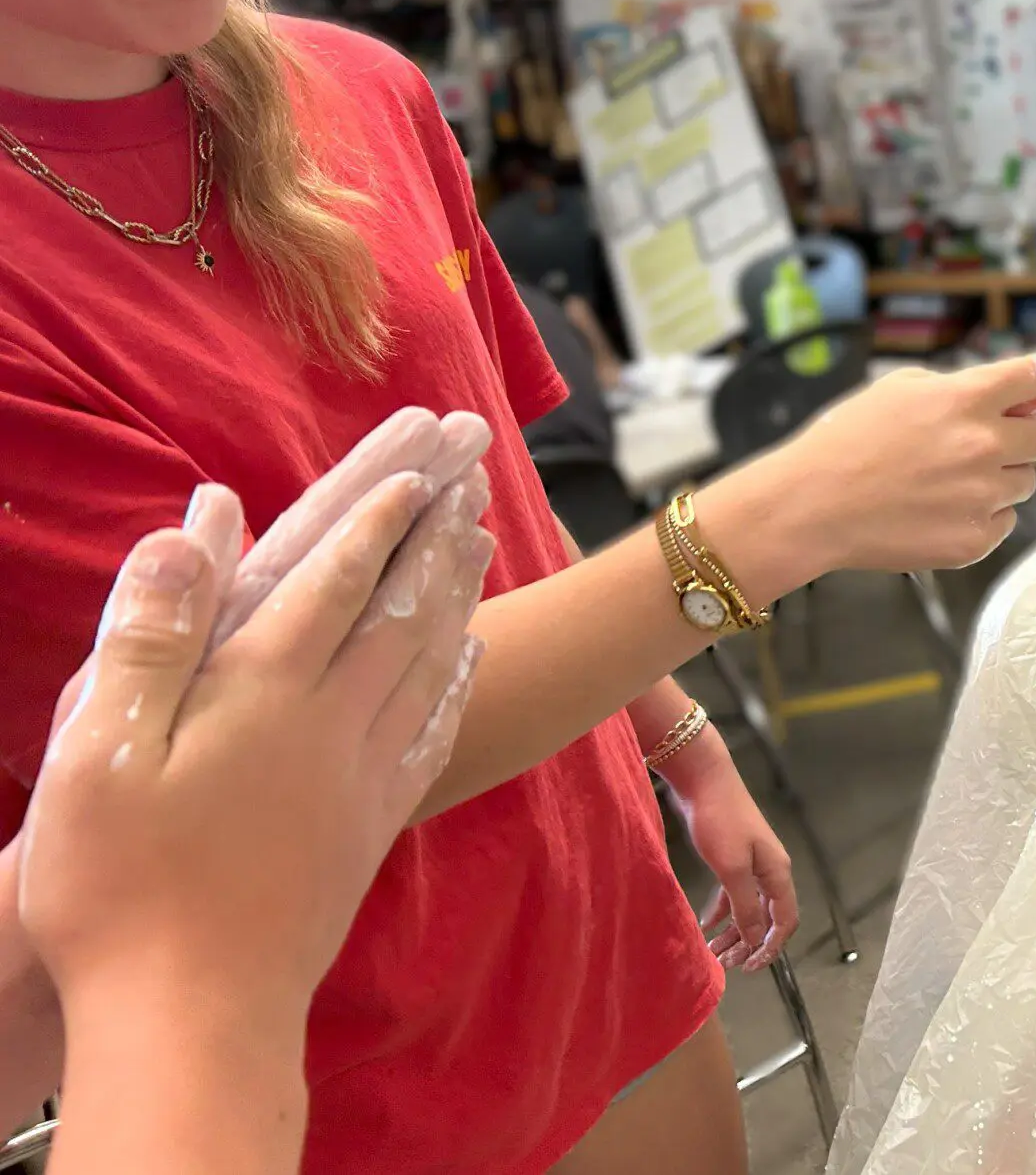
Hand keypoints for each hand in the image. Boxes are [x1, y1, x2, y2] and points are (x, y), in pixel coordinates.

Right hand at [18, 467, 494, 1026]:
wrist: (193, 1013)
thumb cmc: (123, 884)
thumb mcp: (100, 752)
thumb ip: (155, 633)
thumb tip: (195, 524)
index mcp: (263, 689)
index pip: (336, 581)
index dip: (377, 520)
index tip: (418, 473)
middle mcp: (330, 719)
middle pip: (400, 607)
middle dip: (435, 538)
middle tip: (473, 484)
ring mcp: (362, 774)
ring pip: (428, 659)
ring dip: (459, 593)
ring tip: (484, 544)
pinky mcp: (373, 824)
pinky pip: (433, 731)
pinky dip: (457, 681)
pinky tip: (470, 658)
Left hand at [659, 731, 797, 974]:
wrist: (703, 779)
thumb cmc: (720, 821)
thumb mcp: (732, 869)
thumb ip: (745, 906)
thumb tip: (758, 940)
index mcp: (777, 872)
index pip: (785, 921)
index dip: (771, 947)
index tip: (750, 967)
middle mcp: (769, 870)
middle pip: (766, 917)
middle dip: (748, 943)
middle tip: (725, 964)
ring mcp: (751, 863)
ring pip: (748, 907)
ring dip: (733, 931)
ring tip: (712, 952)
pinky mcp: (732, 856)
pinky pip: (733, 893)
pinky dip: (722, 911)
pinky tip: (706, 926)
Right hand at [773, 352, 1035, 573]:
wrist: (813, 504)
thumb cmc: (847, 440)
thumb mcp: (899, 388)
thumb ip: (962, 386)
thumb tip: (1017, 398)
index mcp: (967, 400)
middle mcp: (985, 447)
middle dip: (1021, 437)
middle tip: (983, 445)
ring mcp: (983, 498)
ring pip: (1024, 483)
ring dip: (998, 478)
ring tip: (944, 482)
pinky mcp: (974, 540)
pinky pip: (1003, 521)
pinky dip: (981, 515)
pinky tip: (939, 510)